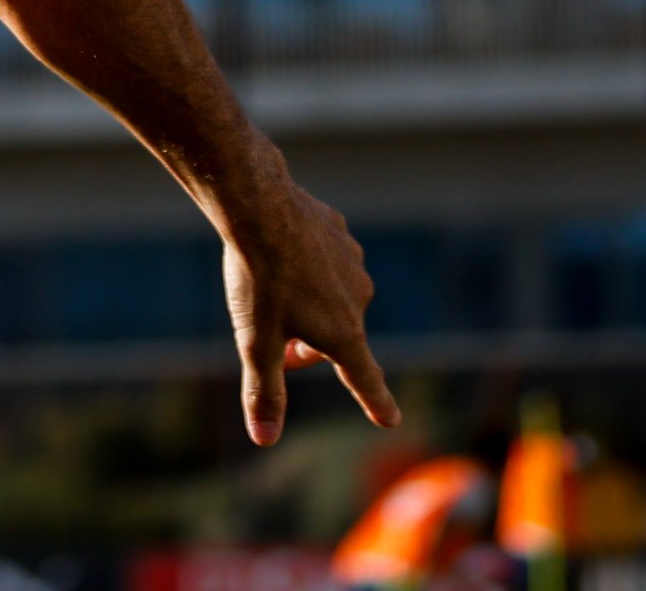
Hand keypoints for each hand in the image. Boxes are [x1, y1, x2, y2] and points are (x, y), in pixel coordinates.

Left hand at [219, 177, 395, 444]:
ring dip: (307, 303)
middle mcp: (359, 301)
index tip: (391, 419)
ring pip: (330, 298)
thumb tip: (265, 439)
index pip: (365, 379)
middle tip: (270, 331)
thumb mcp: (254, 341)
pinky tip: (281, 251)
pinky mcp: (341, 234)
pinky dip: (306, 265)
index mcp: (343, 334)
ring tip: (270, 282)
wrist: (258, 207)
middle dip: (306, 344)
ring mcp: (353, 264)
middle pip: (333, 338)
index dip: (376, 402)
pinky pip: (324, 260)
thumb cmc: (257, 278)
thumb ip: (264, 391)